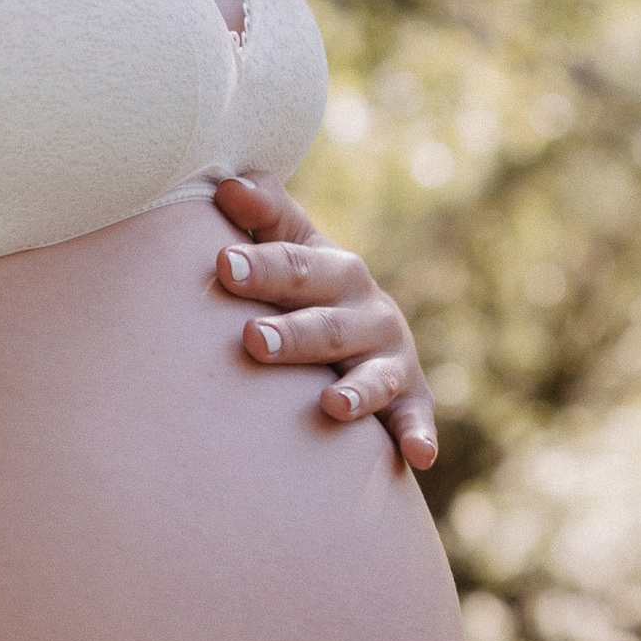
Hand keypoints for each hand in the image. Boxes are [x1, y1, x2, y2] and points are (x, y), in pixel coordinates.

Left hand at [210, 174, 439, 470]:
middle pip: (328, 324)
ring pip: (374, 375)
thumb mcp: (293, 246)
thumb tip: (225, 182)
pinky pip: (415, 420)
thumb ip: (263, 215)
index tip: (222, 266)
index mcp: (336, 271)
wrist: (365, 333)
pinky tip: (417, 458)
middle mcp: (369, 312)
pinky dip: (418, 436)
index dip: (261, 266)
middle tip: (254, 340)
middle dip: (295, 334)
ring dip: (357, 391)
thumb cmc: (308, 287)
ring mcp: (392, 359)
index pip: (296, 265)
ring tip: (332, 407)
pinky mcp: (411, 401)